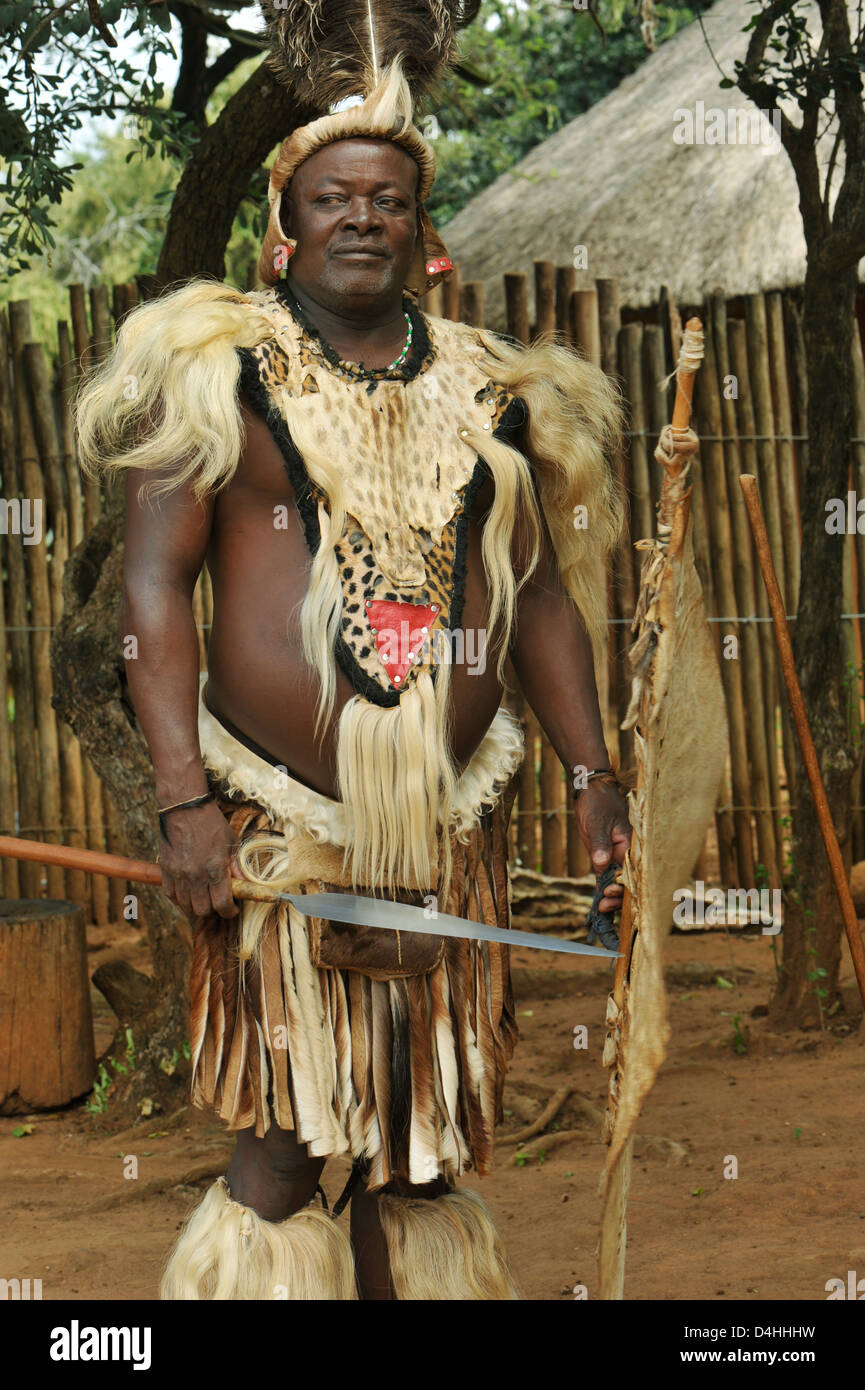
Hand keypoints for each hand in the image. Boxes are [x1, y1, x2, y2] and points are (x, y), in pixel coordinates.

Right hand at [158, 799, 239, 919]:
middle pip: (202, 910)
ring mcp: (179, 874)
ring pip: (185, 905)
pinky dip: (180, 898)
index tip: (232, 909)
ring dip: (195, 904)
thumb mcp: (231, 843)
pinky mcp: (166, 870)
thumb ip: (238, 868)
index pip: (222, 904)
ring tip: (203, 896)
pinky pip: (170, 895)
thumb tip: (247, 885)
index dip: (229, 911)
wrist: (185, 808)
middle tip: (217, 902)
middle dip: (212, 910)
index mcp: (215, 869)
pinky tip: (188, 892)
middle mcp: (195, 875)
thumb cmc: (211, 824)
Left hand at [574, 780, 631, 913]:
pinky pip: (607, 875)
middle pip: (627, 879)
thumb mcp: (597, 824)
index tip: (609, 891)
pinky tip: (599, 903)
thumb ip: (600, 845)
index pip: (631, 870)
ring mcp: (615, 854)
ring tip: (600, 909)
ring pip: (617, 880)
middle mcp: (626, 852)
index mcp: (630, 844)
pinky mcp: (605, 855)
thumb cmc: (597, 804)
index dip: (623, 885)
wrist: (590, 792)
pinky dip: (603, 888)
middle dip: (618, 896)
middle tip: (603, 906)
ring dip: (611, 896)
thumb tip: (602, 865)